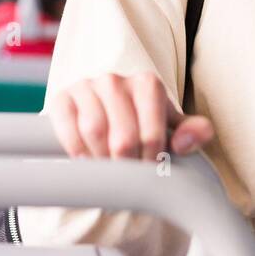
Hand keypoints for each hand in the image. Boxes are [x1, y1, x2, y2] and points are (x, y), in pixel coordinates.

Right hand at [49, 71, 214, 161]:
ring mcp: (86, 87)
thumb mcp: (172, 129)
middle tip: (127, 175)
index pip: (152, 132)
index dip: (151, 159)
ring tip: (108, 168)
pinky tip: (86, 160)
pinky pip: (67, 129)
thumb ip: (192, 133)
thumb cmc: (145, 125)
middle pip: (123, 137)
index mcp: (147, 84)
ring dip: (101, 160)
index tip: (149, 169)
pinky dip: (77, 151)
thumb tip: (188, 140)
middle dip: (127, 164)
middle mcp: (114, 80)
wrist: (108, 117)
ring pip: (94, 132)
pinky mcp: (62, 99)